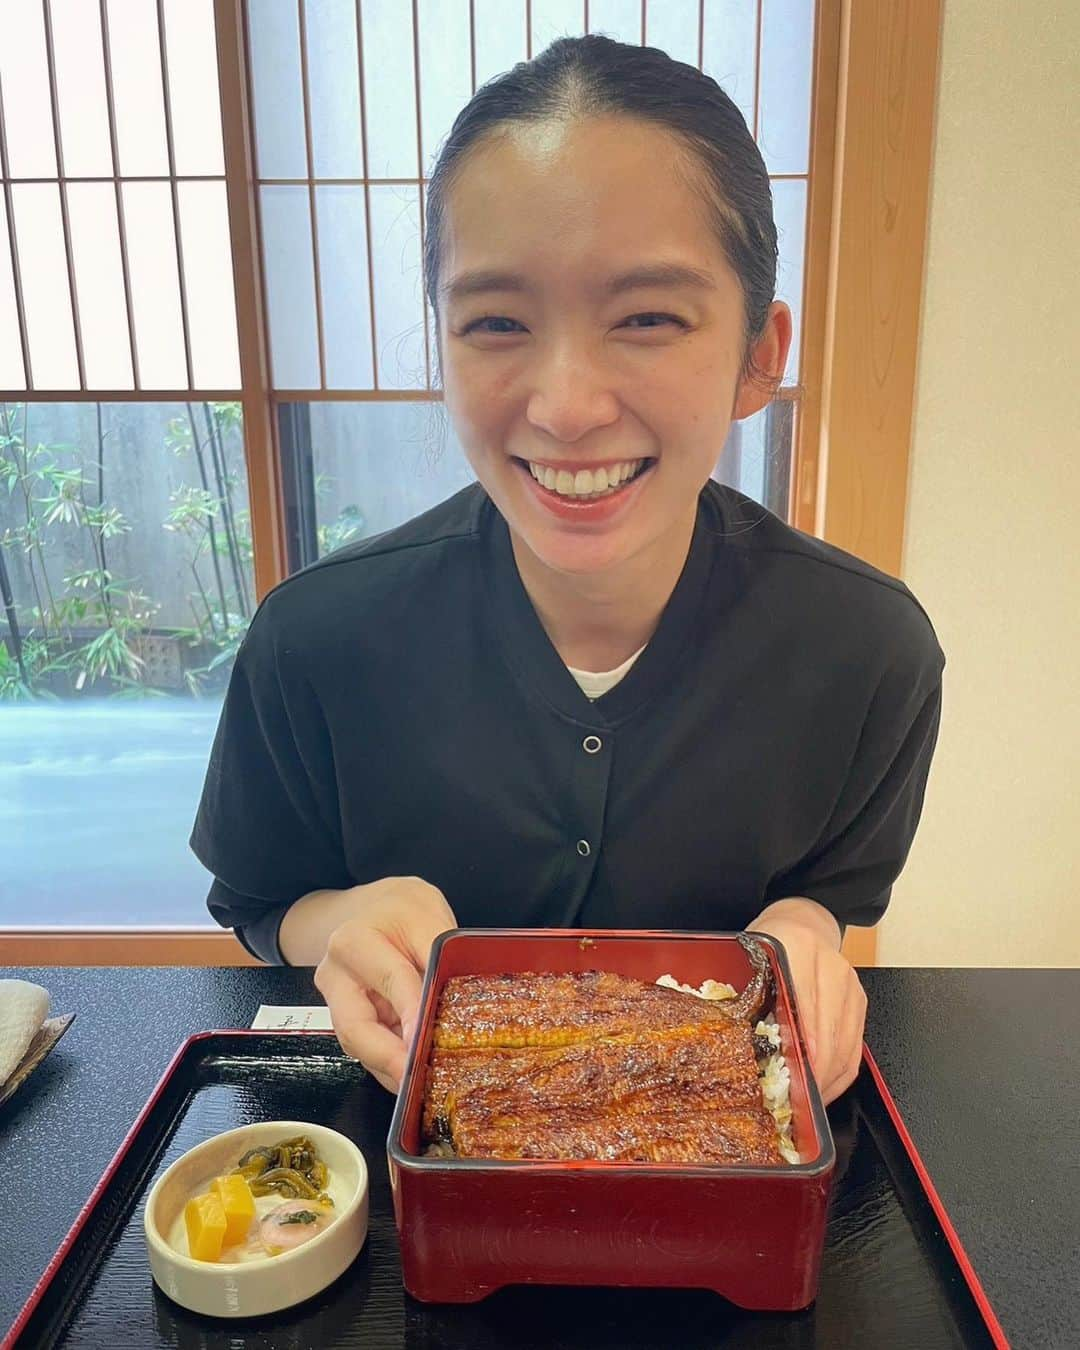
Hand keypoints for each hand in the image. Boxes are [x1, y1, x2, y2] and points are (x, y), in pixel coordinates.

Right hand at [312, 877, 456, 1093]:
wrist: (376, 909)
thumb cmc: (401, 911)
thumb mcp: (427, 916)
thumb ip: (438, 954)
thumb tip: (450, 996)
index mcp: (353, 941)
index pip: (390, 980)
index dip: (411, 1013)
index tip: (427, 1039)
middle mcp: (336, 975)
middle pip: (356, 1028)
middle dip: (389, 1059)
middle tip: (418, 1078)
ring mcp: (338, 1003)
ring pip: (359, 1046)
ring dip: (392, 1068)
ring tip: (422, 1083)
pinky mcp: (350, 1021)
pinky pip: (368, 1050)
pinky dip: (391, 1065)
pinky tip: (413, 1074)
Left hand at [749, 900, 866, 1103]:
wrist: (801, 922)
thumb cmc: (767, 946)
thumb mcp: (747, 962)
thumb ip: (745, 995)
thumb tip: (734, 1045)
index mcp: (796, 948)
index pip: (800, 1005)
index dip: (797, 1048)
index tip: (788, 1078)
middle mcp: (831, 967)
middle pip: (827, 1033)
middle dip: (811, 1074)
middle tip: (792, 1102)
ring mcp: (850, 986)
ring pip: (845, 1047)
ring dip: (826, 1081)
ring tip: (804, 1103)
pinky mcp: (860, 1002)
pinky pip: (855, 1050)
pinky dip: (838, 1076)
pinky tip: (821, 1090)